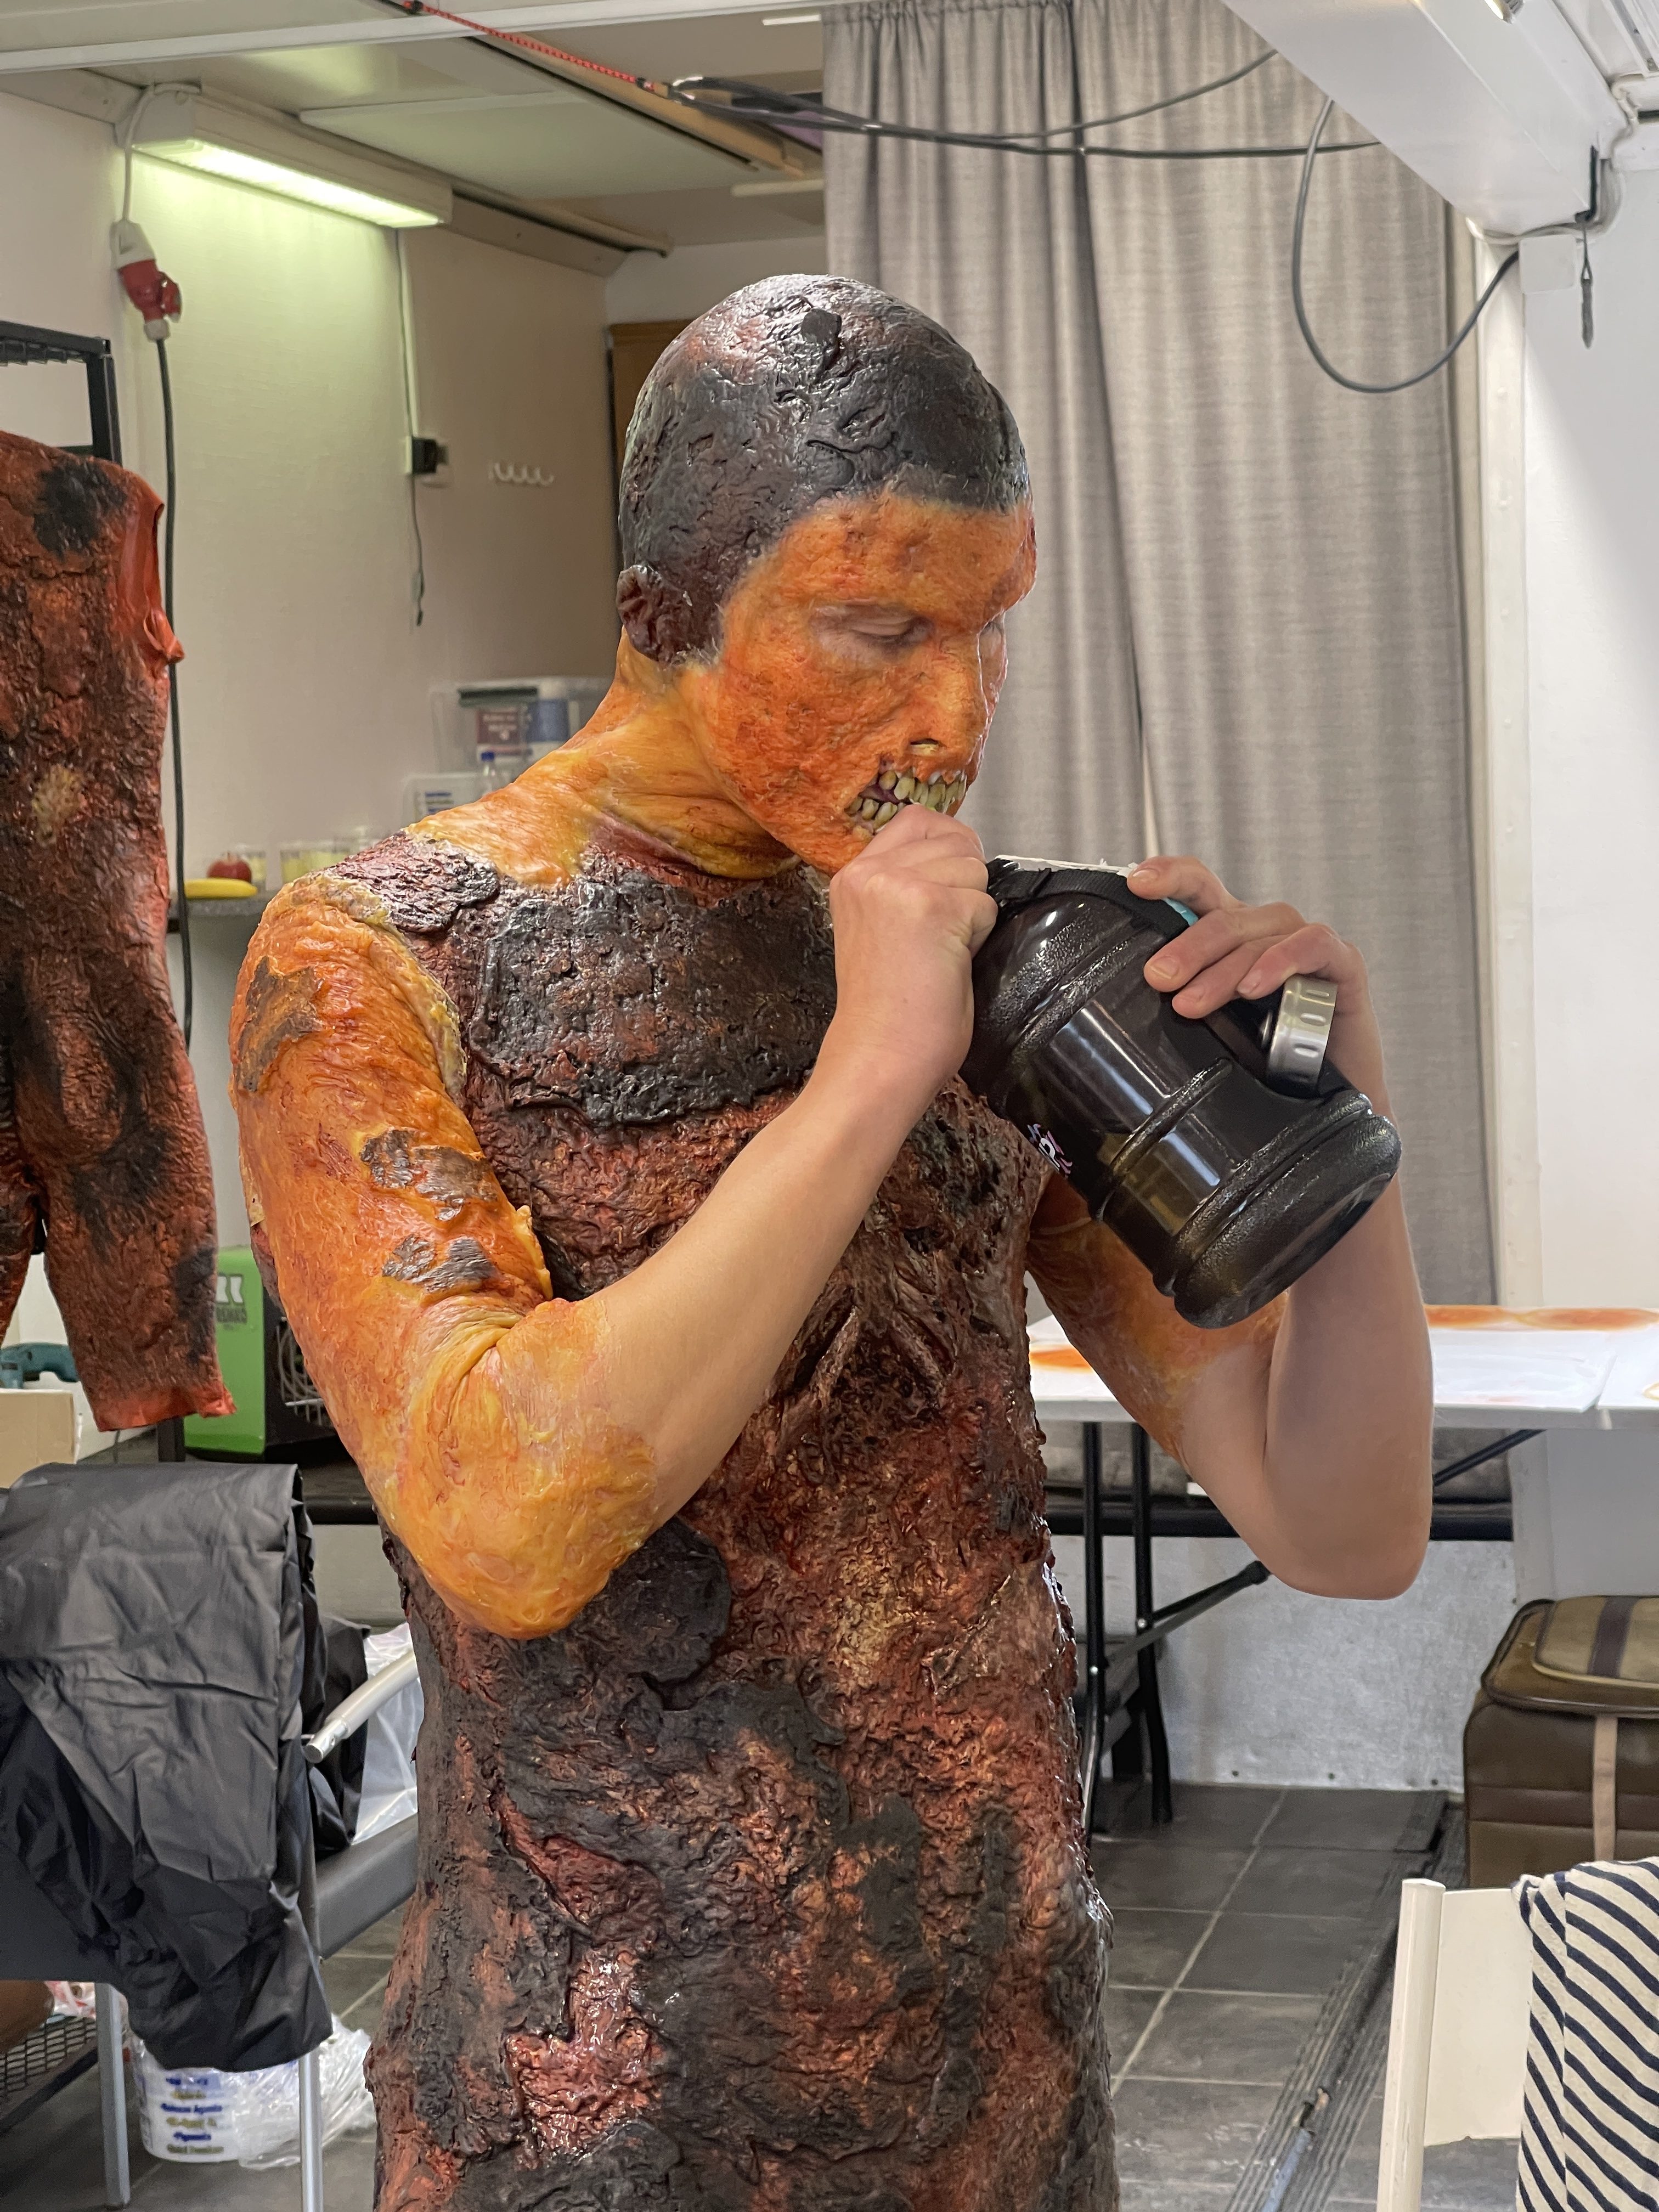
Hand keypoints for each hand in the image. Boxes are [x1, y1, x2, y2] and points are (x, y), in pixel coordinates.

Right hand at [819, 807, 996, 1120]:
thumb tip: (957, 859)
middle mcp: (869, 872)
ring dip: (972, 911)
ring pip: (974, 869)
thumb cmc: (889, 1010)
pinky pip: (984, 904)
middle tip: (942, 932)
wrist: (880, 1056)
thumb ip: (904, 886)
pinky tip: (948, 963)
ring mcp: (898, 885)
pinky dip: (978, 935)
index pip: (918, 820)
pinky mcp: (931, 906)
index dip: (948, 849)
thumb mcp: (879, 927)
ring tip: (941, 951)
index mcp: (853, 876)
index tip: (947, 892)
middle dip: (965, 882)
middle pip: (955, 838)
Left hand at [1125, 856, 1388, 1104]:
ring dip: (1222, 969)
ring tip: (1192, 1003)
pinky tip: (1255, 988)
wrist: (1335, 1093)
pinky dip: (1280, 962)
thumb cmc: (1272, 1058)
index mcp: (1232, 937)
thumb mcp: (1215, 1028)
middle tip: (1158, 977)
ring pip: (1259, 937)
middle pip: (1223, 917)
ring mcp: (1306, 944)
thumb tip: (1127, 1006)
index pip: (1200, 889)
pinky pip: (1312, 946)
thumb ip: (1183, 1003)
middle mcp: (1267, 931)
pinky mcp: (1343, 964)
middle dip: (1186, 947)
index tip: (1137, 882)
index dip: (1170, 877)